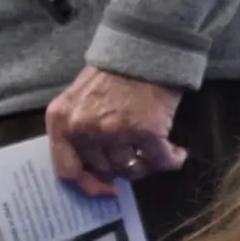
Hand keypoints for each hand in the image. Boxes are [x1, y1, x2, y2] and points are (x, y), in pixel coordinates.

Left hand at [46, 66, 185, 194]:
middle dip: (122, 168)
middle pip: (105, 170)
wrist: (144, 49)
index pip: (66, 170)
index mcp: (62, 121)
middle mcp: (84, 128)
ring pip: (132, 169)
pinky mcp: (145, 131)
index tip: (106, 191)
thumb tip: (96, 171)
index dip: (87, 186)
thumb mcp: (79, 100)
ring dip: (147, 164)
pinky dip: (172, 159)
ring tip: (156, 151)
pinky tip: (177, 152)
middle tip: (137, 157)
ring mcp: (113, 131)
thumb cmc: (113, 75)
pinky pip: (160, 161)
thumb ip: (78, 132)